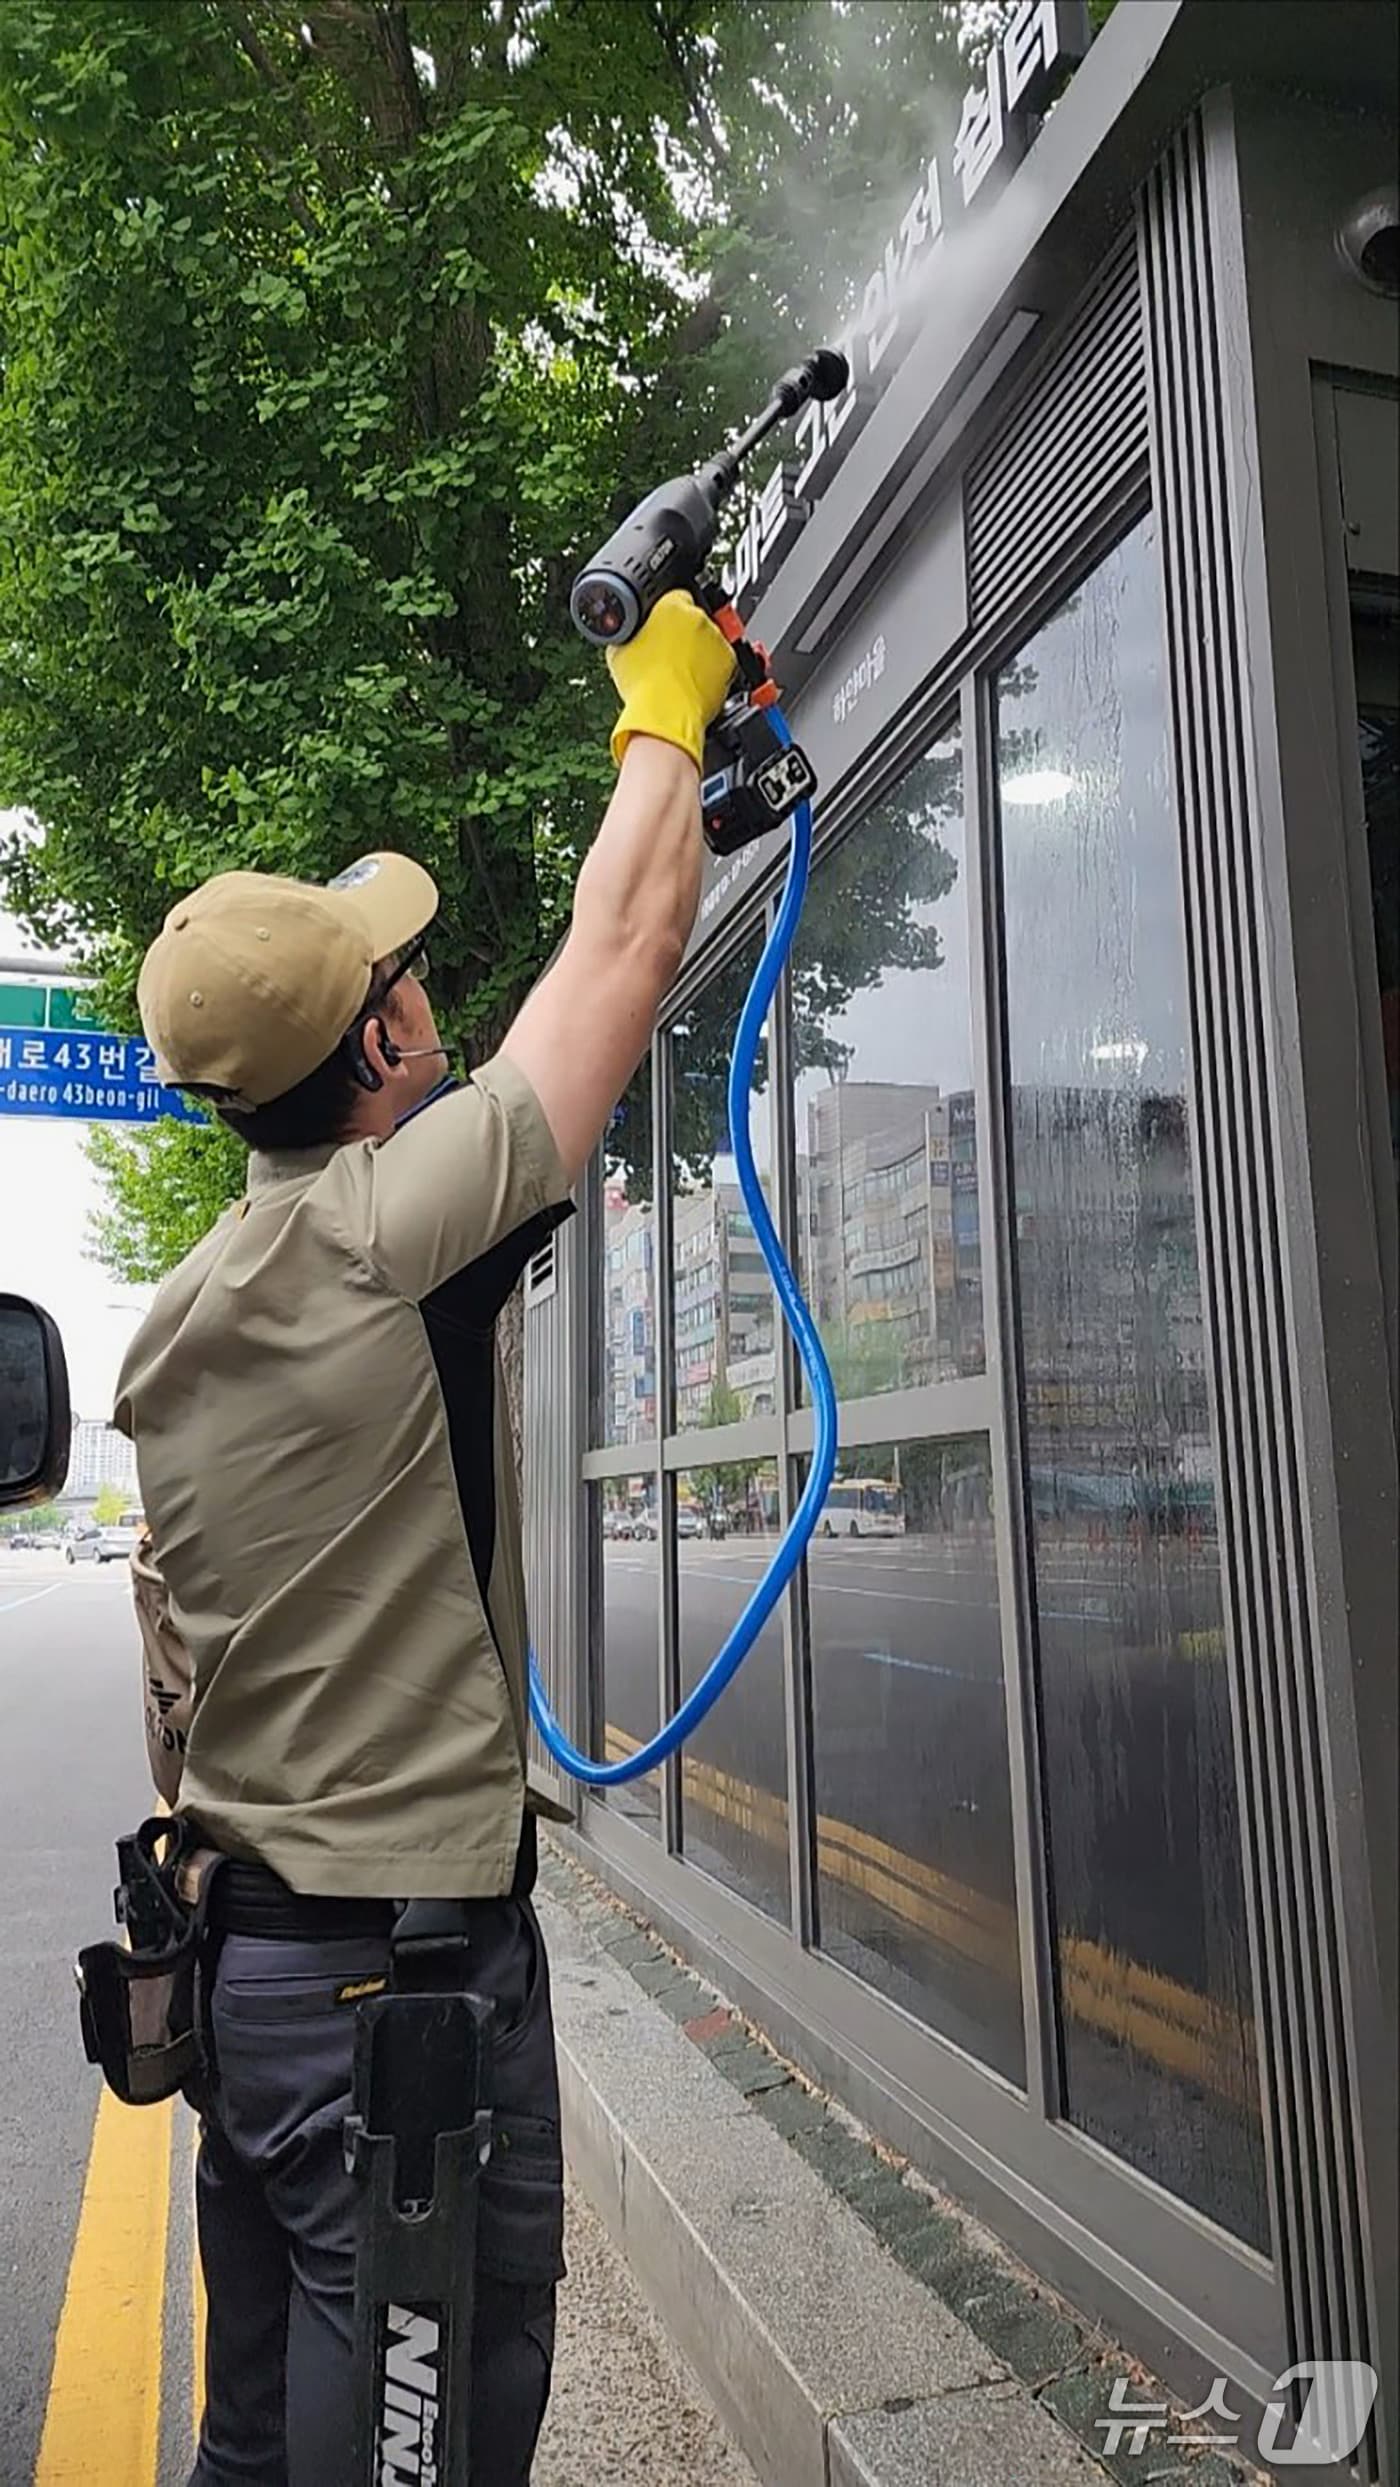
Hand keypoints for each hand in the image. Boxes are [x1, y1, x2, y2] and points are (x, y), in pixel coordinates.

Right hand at [606, 590, 735, 772]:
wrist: (666, 714)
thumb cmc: (644, 686)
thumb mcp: (620, 649)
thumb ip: (630, 632)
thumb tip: (631, 632)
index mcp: (671, 605)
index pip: (675, 596)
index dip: (667, 613)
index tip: (665, 625)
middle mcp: (699, 616)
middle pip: (694, 616)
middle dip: (685, 631)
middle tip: (672, 652)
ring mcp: (717, 638)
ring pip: (710, 637)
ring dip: (701, 649)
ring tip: (683, 670)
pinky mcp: (730, 660)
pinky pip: (722, 658)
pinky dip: (713, 667)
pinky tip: (695, 680)